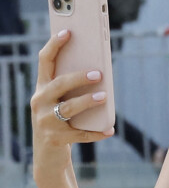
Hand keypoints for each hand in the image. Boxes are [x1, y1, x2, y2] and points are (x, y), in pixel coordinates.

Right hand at [31, 30, 113, 175]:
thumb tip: (101, 68)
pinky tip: (109, 130)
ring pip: (69, 108)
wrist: (48, 156)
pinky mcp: (55, 140)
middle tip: (99, 73)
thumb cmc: (61, 118)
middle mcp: (40, 102)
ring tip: (104, 96)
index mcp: (42, 87)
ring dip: (88, 101)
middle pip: (59, 84)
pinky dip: (96, 132)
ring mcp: (45, 122)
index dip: (54, 45)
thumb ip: (73, 84)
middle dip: (79, 77)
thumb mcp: (62, 99)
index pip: (45, 61)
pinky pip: (79, 134)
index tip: (68, 32)